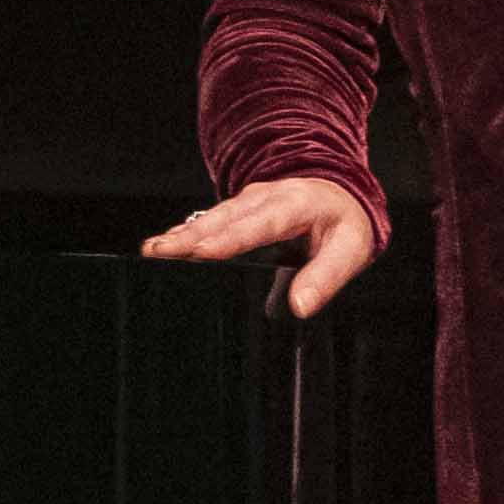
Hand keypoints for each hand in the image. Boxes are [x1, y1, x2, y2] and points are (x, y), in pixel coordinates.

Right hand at [143, 172, 389, 317]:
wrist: (340, 195)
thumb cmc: (344, 226)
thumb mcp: (351, 250)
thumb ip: (326, 278)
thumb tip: (299, 308)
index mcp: (297, 205)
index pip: (261, 224)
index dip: (231, 239)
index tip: (202, 253)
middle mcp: (267, 197)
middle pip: (225, 219)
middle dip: (190, 236)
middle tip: (158, 252)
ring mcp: (249, 201)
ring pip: (211, 218)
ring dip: (181, 234)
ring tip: (152, 251)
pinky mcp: (237, 209)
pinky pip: (210, 221)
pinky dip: (186, 233)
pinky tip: (163, 246)